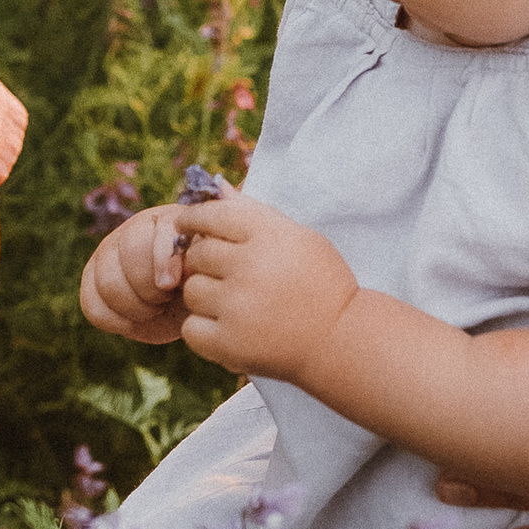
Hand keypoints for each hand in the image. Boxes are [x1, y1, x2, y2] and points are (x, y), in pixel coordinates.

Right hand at [81, 206, 193, 344]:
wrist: (190, 304)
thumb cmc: (204, 285)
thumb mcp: (207, 273)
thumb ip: (195, 263)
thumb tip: (168, 275)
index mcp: (166, 221)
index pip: (150, 233)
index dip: (159, 261)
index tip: (170, 285)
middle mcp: (133, 229)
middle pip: (125, 257)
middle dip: (147, 290)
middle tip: (166, 299)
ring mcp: (109, 253)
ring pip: (106, 283)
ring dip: (134, 307)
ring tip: (154, 309)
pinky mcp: (92, 279)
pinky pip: (92, 305)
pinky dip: (115, 320)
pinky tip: (135, 321)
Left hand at [173, 195, 358, 380]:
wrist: (341, 340)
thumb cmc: (321, 283)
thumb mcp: (299, 237)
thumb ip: (254, 211)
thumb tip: (216, 185)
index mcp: (269, 235)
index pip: (212, 215)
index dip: (193, 218)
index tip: (187, 225)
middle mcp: (249, 267)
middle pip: (197, 254)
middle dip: (204, 261)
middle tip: (223, 273)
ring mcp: (237, 306)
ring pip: (191, 290)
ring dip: (205, 296)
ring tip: (232, 303)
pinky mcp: (230, 343)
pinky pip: (190, 328)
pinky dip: (203, 329)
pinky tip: (226, 327)